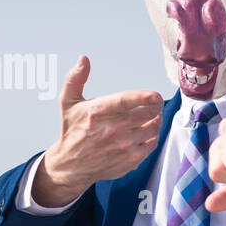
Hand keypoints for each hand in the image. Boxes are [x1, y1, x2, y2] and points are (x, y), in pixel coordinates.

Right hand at [32, 56, 163, 206]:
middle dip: (154, 106)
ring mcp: (122, 146)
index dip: (144, 96)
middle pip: (146, 114)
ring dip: (156, 120)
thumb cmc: (73, 130)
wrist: (72, 165)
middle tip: (154, 103)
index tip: (155, 95)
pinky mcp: (130, 159)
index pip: (125, 101)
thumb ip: (75, 79)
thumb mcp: (68, 103)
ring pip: (152, 128)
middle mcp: (111, 130)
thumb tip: (83, 59)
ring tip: (152, 116)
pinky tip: (146, 131)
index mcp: (97, 112)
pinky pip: (152, 143)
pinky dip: (153, 135)